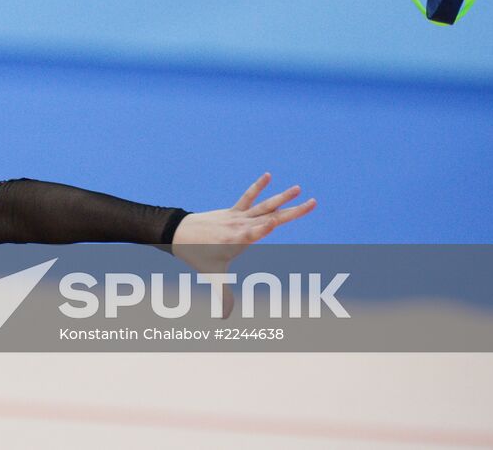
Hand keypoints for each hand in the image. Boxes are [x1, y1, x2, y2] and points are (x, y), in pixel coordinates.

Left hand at [171, 172, 316, 316]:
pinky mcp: (233, 211)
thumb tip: (225, 318)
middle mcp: (240, 226)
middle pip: (269, 216)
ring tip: (298, 188)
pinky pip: (248, 197)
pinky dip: (258, 187)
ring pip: (264, 205)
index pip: (253, 233)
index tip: (274, 221)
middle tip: (313, 203)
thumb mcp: (211, 275)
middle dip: (292, 211)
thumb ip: (222, 295)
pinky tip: (268, 175)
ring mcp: (238, 216)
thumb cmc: (196, 255)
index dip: (263, 227)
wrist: (179, 233)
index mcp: (237, 240)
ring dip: (282, 197)